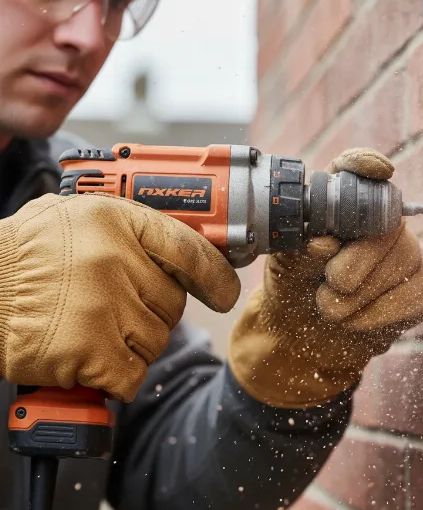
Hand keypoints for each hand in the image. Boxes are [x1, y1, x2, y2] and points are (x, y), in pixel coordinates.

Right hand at [0, 193, 239, 401]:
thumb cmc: (27, 254)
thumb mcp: (79, 218)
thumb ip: (131, 231)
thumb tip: (182, 256)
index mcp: (115, 220)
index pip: (188, 248)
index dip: (214, 274)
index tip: (224, 291)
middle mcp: (114, 259)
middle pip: (173, 302)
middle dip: (154, 312)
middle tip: (118, 310)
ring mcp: (103, 306)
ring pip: (157, 339)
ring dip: (134, 344)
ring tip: (96, 330)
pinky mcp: (89, 351)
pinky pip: (133, 374)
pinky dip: (119, 376)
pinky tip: (93, 361)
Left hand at [228, 148, 422, 408]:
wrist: (300, 332)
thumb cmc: (293, 284)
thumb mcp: (286, 260)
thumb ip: (302, 246)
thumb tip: (324, 243)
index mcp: (343, 204)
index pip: (358, 168)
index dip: (368, 164)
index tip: (378, 171)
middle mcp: (381, 222)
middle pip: (386, 226)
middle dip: (352, 264)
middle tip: (328, 285)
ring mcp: (407, 254)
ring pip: (402, 263)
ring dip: (356, 298)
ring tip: (330, 307)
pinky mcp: (420, 290)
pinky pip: (413, 297)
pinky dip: (377, 316)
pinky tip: (356, 321)